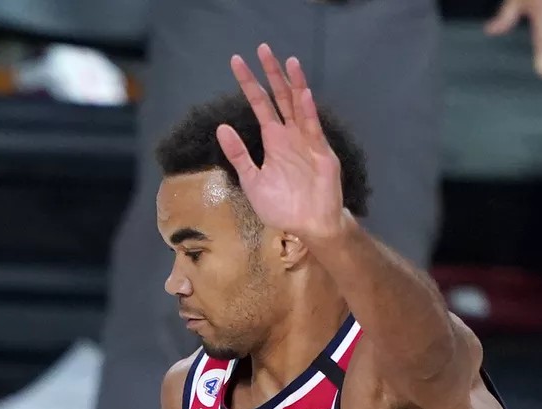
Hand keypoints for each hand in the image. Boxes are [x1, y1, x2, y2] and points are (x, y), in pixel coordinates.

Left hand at [215, 45, 349, 243]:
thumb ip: (238, 155)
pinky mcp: (321, 151)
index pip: (259, 104)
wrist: (307, 226)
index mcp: (272, 140)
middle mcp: (289, 134)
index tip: (237, 62)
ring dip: (293, 83)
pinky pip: (312, 126)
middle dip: (271, 73)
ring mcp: (306, 140)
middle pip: (279, 97)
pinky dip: (308, 109)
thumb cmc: (281, 206)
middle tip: (262, 48)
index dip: (249, 84)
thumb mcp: (252, 181)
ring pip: (298, 105)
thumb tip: (221, 127)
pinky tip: (302, 92)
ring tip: (287, 61)